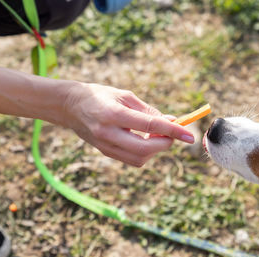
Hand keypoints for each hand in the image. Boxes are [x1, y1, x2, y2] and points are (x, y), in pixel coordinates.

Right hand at [62, 82, 193, 166]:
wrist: (70, 106)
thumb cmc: (100, 96)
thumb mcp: (125, 96)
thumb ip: (148, 110)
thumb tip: (171, 121)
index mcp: (113, 114)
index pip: (149, 125)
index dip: (172, 131)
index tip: (189, 135)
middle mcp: (108, 133)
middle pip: (145, 149)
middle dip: (164, 144)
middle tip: (172, 134)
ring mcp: (105, 146)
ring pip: (139, 158)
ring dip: (155, 149)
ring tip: (156, 135)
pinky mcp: (105, 152)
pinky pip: (131, 159)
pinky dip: (144, 152)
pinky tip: (145, 140)